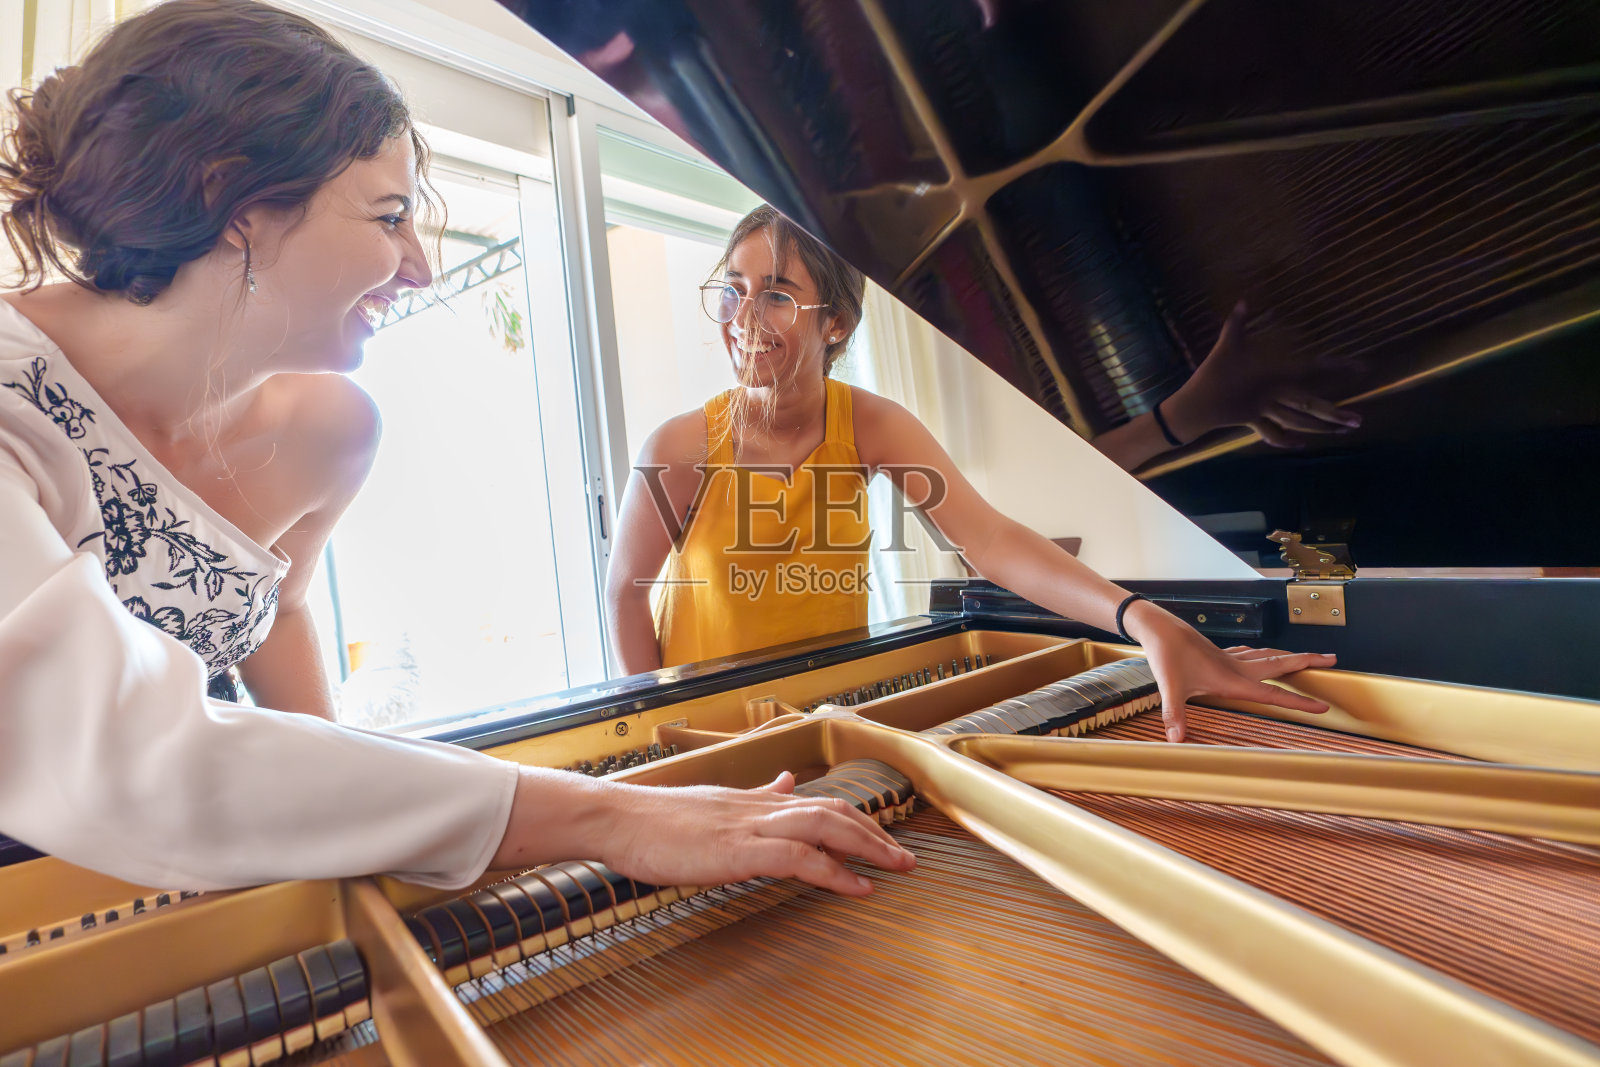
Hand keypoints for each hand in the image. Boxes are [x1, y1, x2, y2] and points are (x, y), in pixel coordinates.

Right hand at [595, 772, 915, 894]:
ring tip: (897, 867)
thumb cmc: (655, 821)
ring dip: (868, 846)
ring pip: (824, 824)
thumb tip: (783, 782)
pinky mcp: (738, 849)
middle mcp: (759, 806)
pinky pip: (798, 856)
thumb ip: (753, 797)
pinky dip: (834, 870)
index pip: (817, 804)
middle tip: (906, 858)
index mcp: (753, 800)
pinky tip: (858, 886)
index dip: (855, 820)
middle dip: (875, 833)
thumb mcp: (712, 805)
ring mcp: (750, 825)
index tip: (883, 839)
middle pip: (832, 810)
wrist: (617, 819)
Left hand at [1122, 600, 1334, 741]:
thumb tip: (1176, 739)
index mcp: (1233, 679)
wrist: (1158, 628)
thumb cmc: (1166, 655)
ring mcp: (1229, 658)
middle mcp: (1236, 667)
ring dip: (1288, 656)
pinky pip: (1249, 653)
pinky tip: (1259, 656)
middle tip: (1332, 660)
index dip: (1300, 702)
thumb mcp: (1170, 687)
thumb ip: (1175, 714)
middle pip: (1281, 663)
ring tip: (1306, 657)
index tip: (1324, 706)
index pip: (1274, 694)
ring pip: (1267, 655)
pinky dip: (1262, 654)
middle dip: (1308, 662)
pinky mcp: (1219, 653)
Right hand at [1164, 301, 1361, 447]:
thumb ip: (1236, 323)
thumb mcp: (1225, 345)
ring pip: (1298, 423)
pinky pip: (1274, 434)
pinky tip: (1303, 444)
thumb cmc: (1213, 373)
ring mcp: (1267, 412)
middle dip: (1335, 414)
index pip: (1310, 370)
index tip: (1360, 368)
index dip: (1336, 368)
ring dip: (1321, 429)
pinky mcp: (1255, 422)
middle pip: (1310, 407)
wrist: (1197, 405)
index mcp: (1273, 375)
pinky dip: (1288, 441)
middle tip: (1359, 420)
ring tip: (1343, 431)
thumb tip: (1243, 300)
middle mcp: (1275, 396)